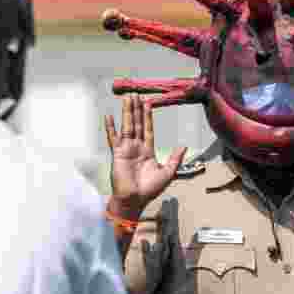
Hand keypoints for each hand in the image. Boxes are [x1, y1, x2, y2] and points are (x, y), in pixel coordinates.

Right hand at [104, 94, 186, 218]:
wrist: (135, 200)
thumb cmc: (150, 190)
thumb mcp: (168, 173)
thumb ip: (175, 159)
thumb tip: (184, 146)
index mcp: (147, 150)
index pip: (148, 129)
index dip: (148, 116)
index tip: (147, 103)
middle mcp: (136, 147)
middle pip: (137, 123)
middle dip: (136, 109)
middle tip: (135, 94)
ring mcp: (126, 149)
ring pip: (127, 126)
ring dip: (127, 112)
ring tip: (127, 98)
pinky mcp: (117, 154)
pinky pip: (113, 138)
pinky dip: (110, 127)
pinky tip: (108, 116)